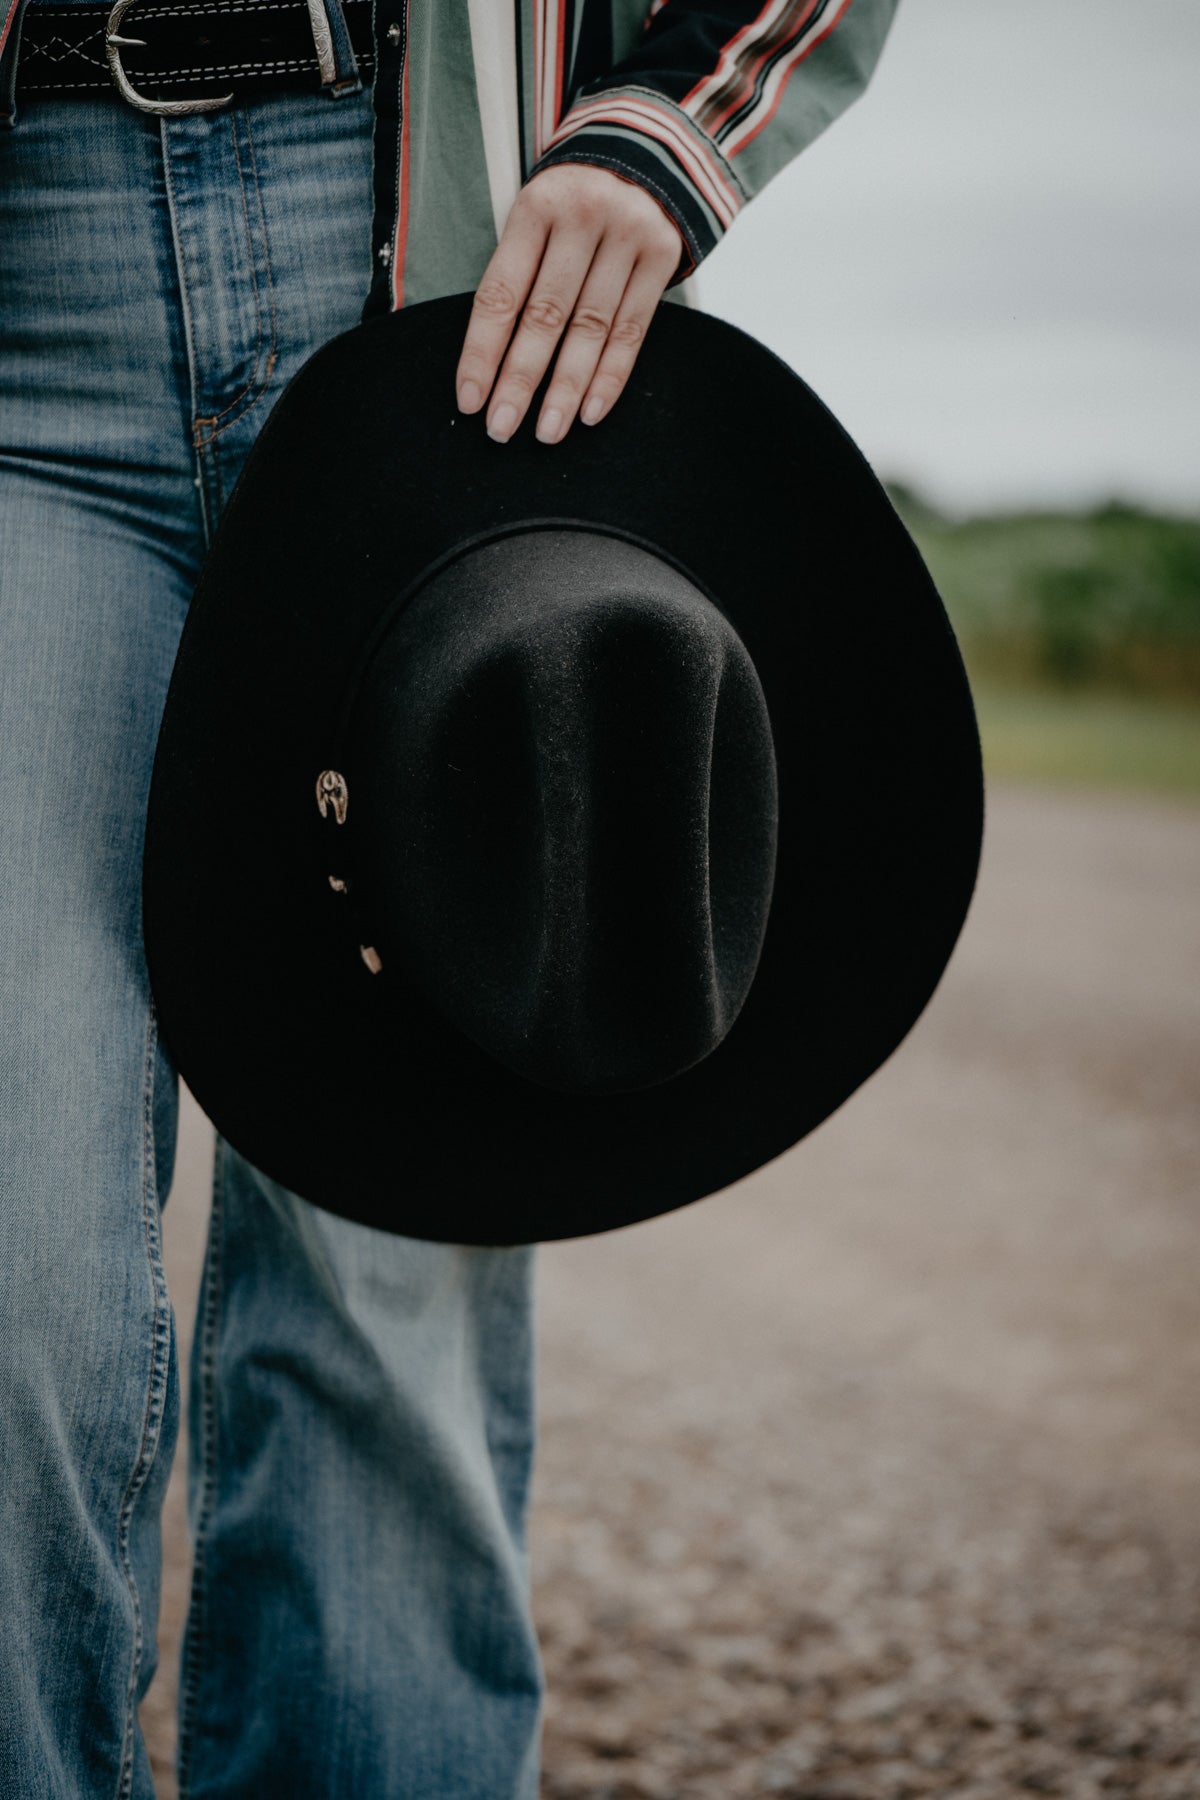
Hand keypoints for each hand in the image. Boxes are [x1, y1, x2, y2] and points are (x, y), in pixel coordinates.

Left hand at [455, 164, 682, 445]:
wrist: (649, 150)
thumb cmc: (575, 200)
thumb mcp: (539, 215)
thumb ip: (520, 270)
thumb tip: (492, 359)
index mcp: (536, 207)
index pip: (502, 292)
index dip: (482, 350)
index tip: (470, 399)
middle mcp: (582, 217)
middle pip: (545, 315)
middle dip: (520, 380)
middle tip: (501, 429)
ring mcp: (627, 235)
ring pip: (590, 328)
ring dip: (566, 389)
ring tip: (547, 432)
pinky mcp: (663, 254)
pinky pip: (633, 329)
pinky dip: (611, 375)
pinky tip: (590, 412)